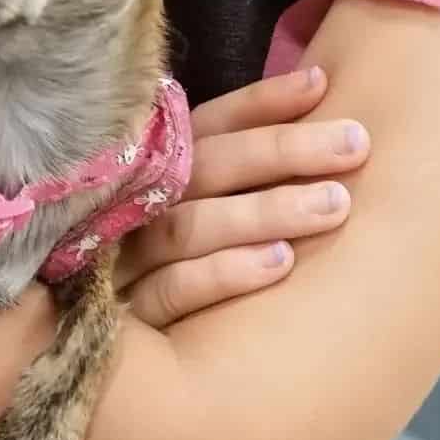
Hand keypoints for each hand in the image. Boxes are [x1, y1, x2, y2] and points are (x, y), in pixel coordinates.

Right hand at [115, 67, 369, 327]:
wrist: (84, 356)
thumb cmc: (164, 275)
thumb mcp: (190, 211)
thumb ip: (232, 171)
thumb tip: (315, 105)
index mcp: (151, 174)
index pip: (207, 126)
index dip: (261, 103)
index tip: (322, 83)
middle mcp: (132, 210)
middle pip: (205, 169)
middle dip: (281, 151)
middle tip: (356, 143)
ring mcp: (121, 263)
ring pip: (190, 228)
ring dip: (263, 211)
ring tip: (335, 204)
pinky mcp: (121, 321)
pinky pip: (173, 292)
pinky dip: (225, 274)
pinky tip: (281, 265)